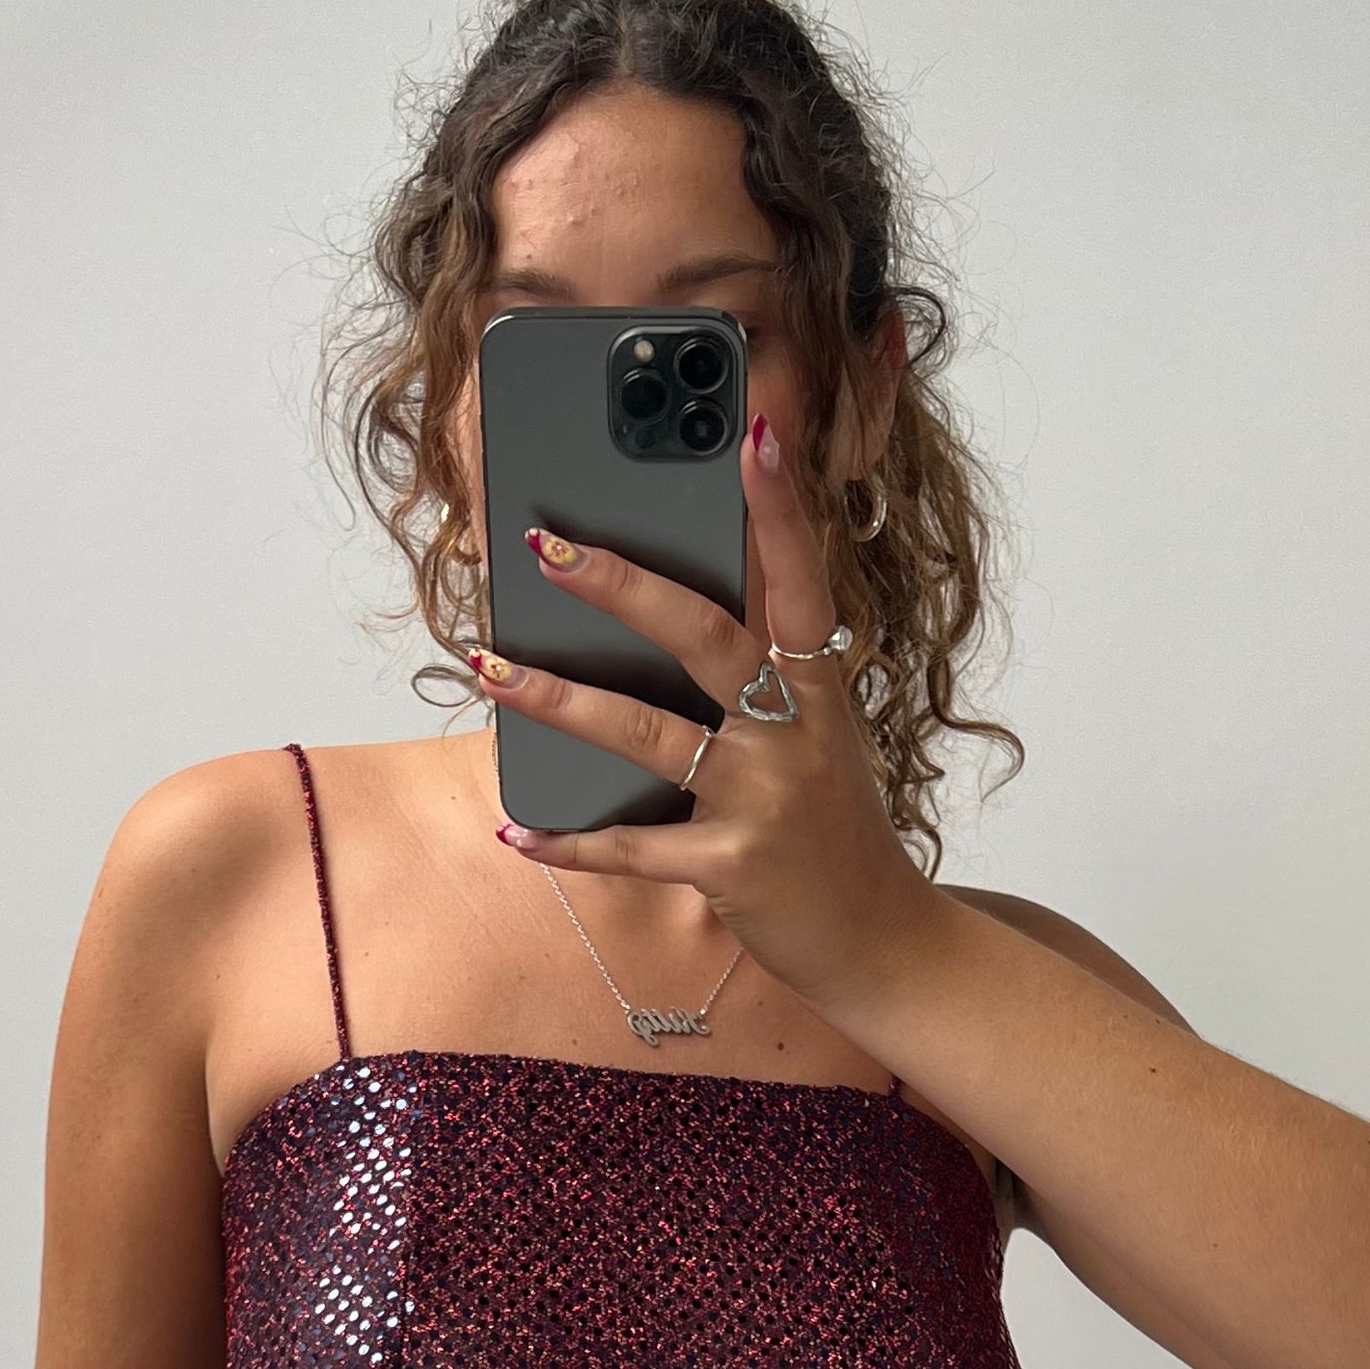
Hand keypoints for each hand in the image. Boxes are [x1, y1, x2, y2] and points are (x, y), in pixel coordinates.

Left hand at [467, 410, 936, 1018]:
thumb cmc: (832, 829)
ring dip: (560, 699)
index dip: (779, 506)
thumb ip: (764, 674)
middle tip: (547, 544)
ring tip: (490, 665)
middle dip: (621, 585)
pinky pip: (633, 848)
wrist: (879, 940)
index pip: (802, 579)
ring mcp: (762, 800)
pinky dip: (569, 843)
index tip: (752, 428)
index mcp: (818, 689)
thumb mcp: (818, 737)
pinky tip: (517, 828)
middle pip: (705, 637)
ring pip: (648, 735)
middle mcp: (794, 732)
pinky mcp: (731, 867)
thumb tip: (671, 607)